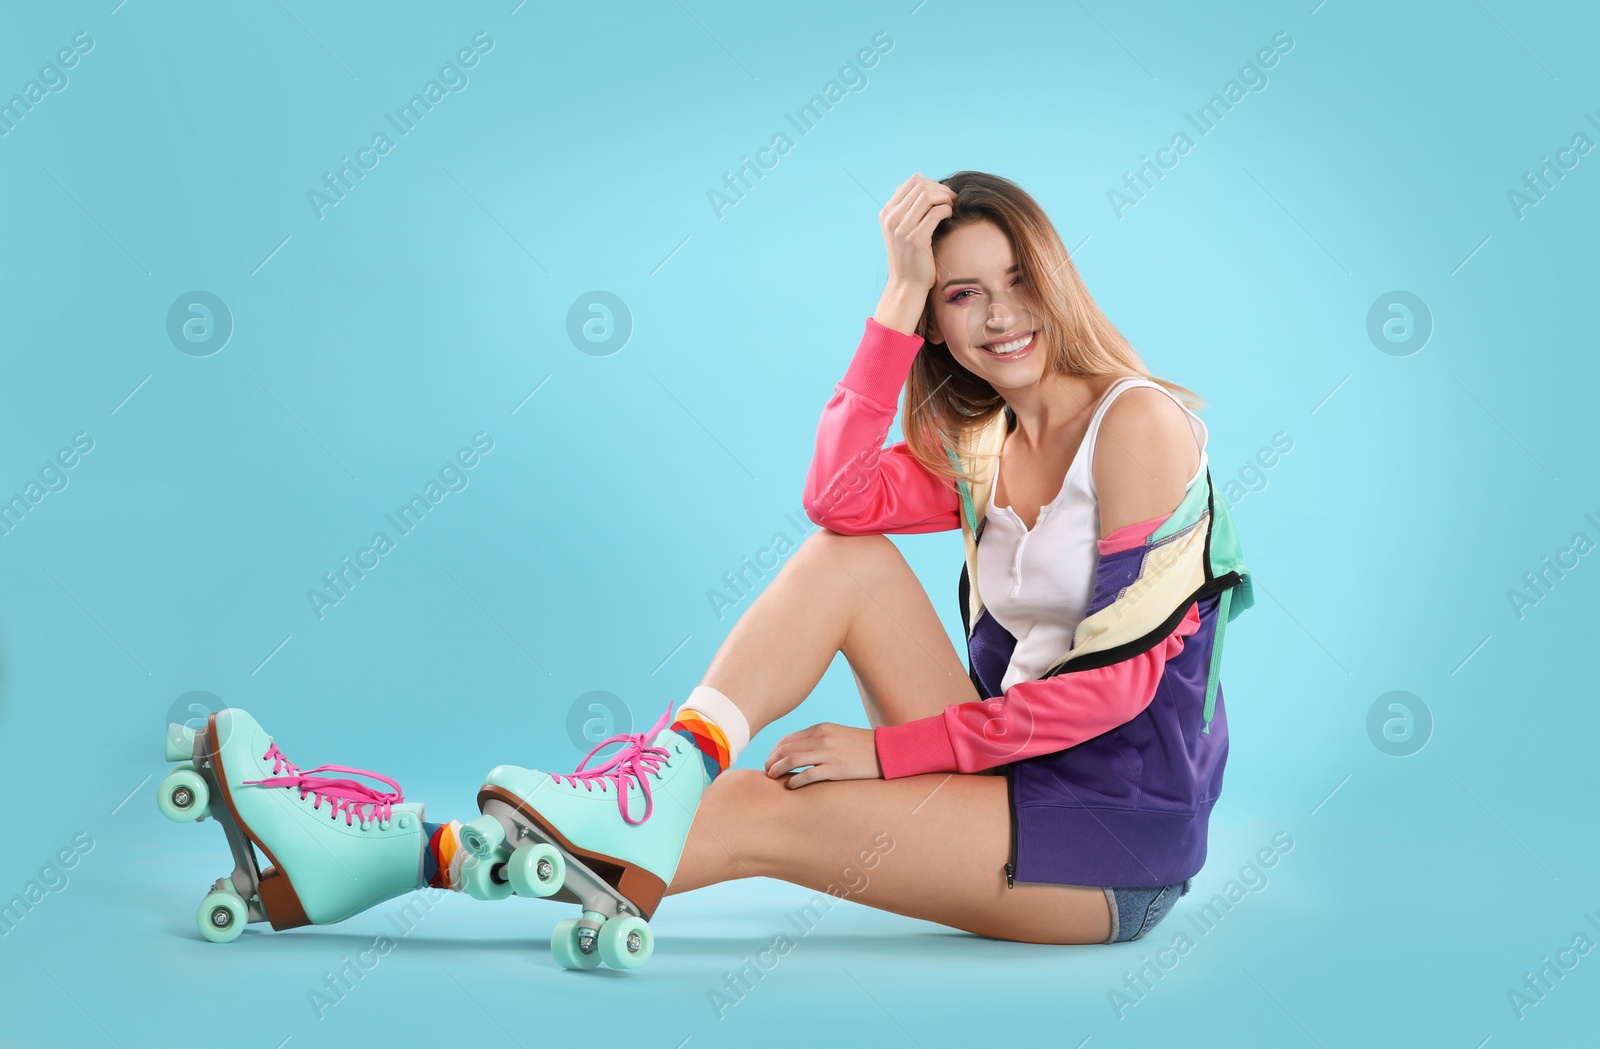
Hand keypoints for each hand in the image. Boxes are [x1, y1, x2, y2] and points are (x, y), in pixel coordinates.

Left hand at [764, 722, 882, 787]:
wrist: (886, 751)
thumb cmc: (861, 746)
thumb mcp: (837, 735)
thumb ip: (818, 740)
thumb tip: (797, 752)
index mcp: (821, 728)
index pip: (787, 739)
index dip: (774, 751)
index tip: (770, 761)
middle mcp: (822, 738)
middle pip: (786, 748)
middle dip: (772, 760)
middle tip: (766, 771)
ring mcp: (829, 753)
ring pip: (792, 760)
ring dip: (778, 769)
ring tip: (773, 777)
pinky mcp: (837, 768)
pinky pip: (808, 775)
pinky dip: (795, 781)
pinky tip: (790, 786)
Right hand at [879, 173, 955, 293]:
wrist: (907, 284)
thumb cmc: (909, 256)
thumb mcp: (901, 228)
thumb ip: (906, 206)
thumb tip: (918, 177)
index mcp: (886, 213)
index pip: (911, 183)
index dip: (931, 183)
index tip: (942, 193)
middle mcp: (891, 218)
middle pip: (921, 187)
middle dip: (941, 189)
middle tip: (952, 198)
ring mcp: (902, 228)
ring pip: (929, 197)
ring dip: (945, 198)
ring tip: (951, 207)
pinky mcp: (916, 238)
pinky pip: (936, 212)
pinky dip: (947, 210)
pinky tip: (949, 216)